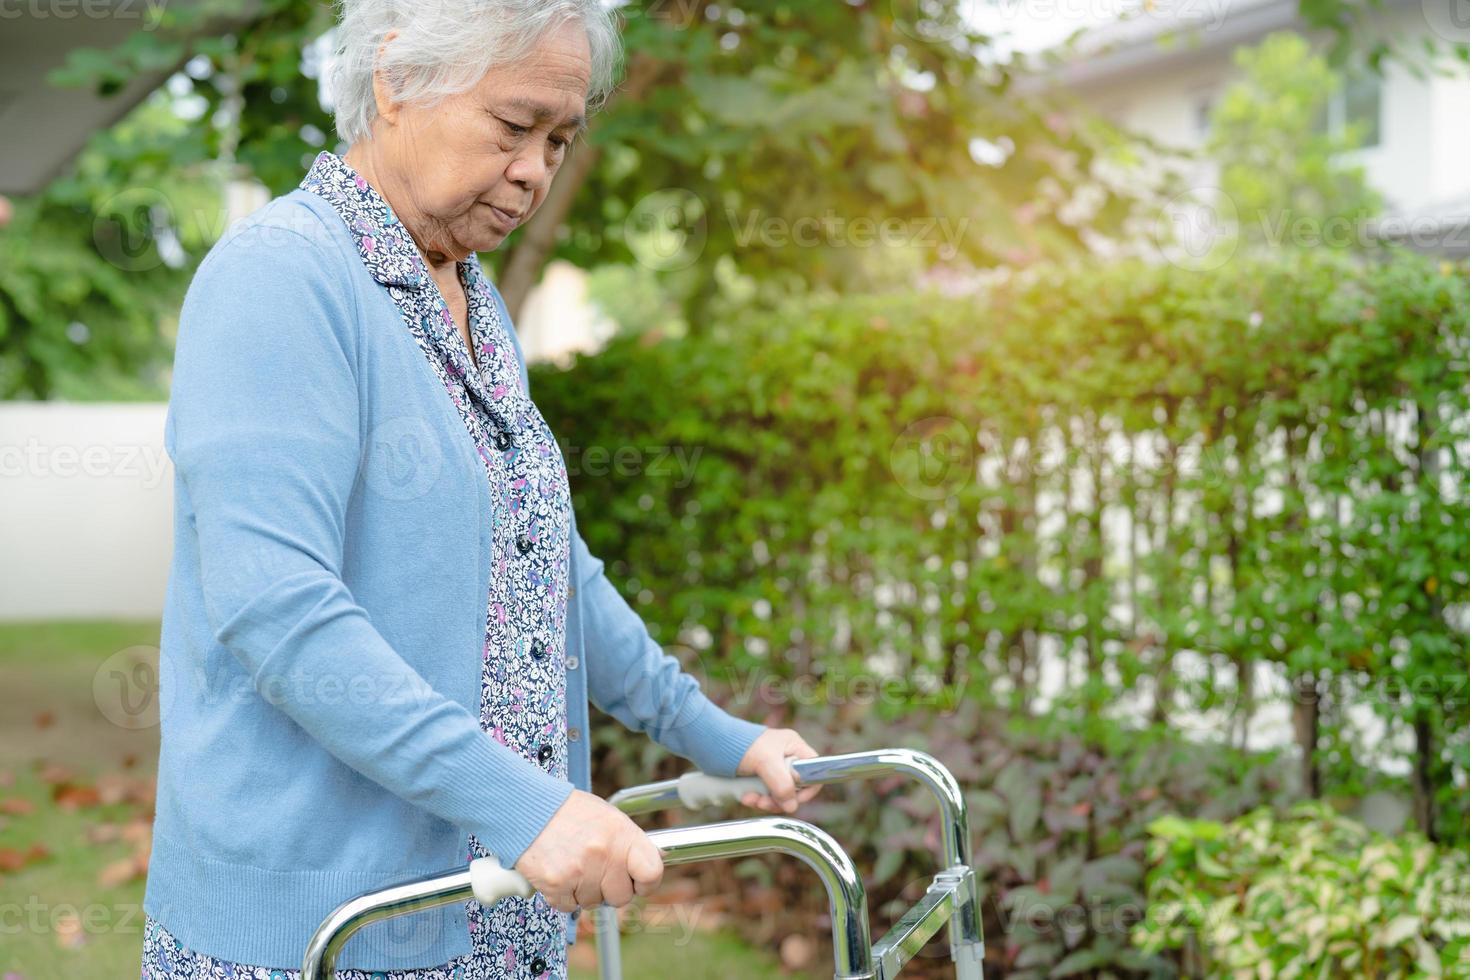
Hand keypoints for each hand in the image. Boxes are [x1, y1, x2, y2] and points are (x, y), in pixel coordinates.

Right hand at [514, 789, 662, 912]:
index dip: (647, 883)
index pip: (652, 872)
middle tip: (596, 871)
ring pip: (594, 903)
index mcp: (621, 834)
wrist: (528, 810)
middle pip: (622, 896)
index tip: (638, 882)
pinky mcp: (556, 885)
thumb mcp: (609, 817)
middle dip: (610, 888)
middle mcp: (604, 854)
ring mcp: (580, 871)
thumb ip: (631, 841)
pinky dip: (564, 895)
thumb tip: (657, 858)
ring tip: (573, 865)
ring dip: (584, 891)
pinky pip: (569, 907)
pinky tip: (560, 873)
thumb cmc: (569, 812)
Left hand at [736, 728, 821, 813]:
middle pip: (795, 787)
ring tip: (750, 799)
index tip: (793, 799)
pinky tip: (745, 797)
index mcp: (793, 746)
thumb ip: (782, 783)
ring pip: (778, 794)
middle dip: (779, 799)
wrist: (709, 742)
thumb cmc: (739, 744)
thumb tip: (792, 806)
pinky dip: (756, 799)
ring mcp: (771, 768)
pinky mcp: (758, 777)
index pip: (813, 770)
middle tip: (764, 802)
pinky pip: (764, 795)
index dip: (807, 788)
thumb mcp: (765, 762)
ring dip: (765, 801)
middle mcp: (785, 757)